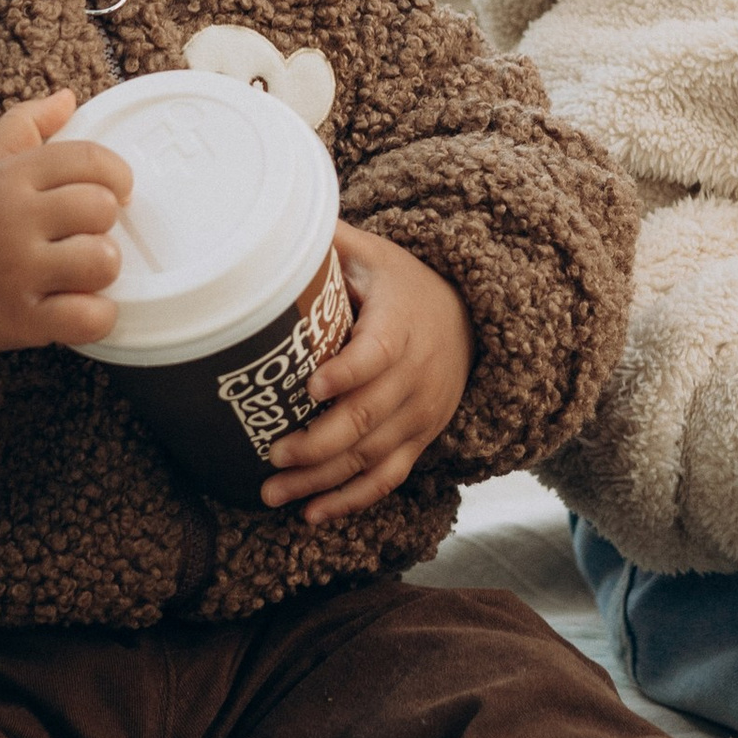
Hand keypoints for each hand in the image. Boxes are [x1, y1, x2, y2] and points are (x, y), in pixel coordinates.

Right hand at [0, 89, 132, 382]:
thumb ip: (24, 124)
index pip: (89, 159)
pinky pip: (90, 317)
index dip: (117, 174)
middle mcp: (14, 221)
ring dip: (103, 268)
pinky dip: (98, 316)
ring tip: (83, 269)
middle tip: (88, 232)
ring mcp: (18, 273)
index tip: (116, 191)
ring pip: (102, 261)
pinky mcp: (24, 320)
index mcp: (11, 178)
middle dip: (105, 223)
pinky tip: (81, 305)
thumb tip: (68, 96)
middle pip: (101, 209)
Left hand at [262, 220, 473, 524]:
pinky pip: (388, 478)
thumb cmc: (401, 284)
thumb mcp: (373, 254)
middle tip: (273, 454)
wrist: (468, 318)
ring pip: (372, 456)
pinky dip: (352, 500)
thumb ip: (329, 242)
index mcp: (402, 324)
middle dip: (320, 442)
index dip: (347, 372)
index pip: (377, 352)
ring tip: (272, 493)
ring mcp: (421, 413)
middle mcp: (417, 375)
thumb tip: (270, 222)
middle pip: (370, 416)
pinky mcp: (419, 439)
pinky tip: (312, 515)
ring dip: (323, 480)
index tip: (310, 385)